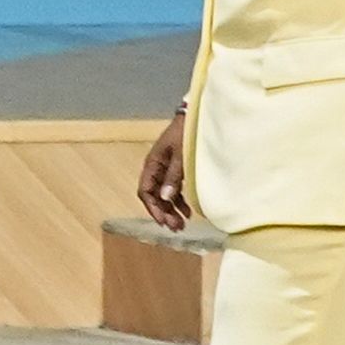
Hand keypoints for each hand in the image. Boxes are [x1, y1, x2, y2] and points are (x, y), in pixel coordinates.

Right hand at [137, 113, 191, 227]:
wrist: (198, 117)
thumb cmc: (187, 133)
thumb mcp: (181, 155)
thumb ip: (173, 176)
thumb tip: (165, 197)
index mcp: (153, 163)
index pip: (146, 191)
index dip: (153, 208)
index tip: (164, 221)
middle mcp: (156, 168)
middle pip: (154, 196)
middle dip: (163, 213)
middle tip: (177, 227)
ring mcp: (166, 169)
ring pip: (164, 195)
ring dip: (171, 210)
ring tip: (182, 224)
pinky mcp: (177, 170)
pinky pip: (173, 190)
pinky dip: (179, 202)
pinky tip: (188, 211)